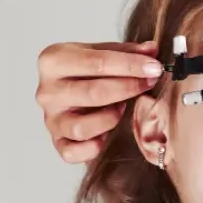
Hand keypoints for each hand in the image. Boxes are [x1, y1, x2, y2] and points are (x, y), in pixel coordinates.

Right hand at [35, 41, 162, 162]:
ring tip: (122, 108)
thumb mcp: (104, 53)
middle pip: (92, 93)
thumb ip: (129, 52)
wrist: (69, 93)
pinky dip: (93, 148)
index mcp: (53, 61)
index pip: (96, 62)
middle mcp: (47, 91)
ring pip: (81, 127)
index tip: (154, 67)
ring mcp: (51, 119)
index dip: (130, 65)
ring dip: (110, 119)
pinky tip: (107, 135)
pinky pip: (72, 152)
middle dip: (128, 88)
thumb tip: (152, 50)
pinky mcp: (57, 142)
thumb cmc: (87, 71)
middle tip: (150, 83)